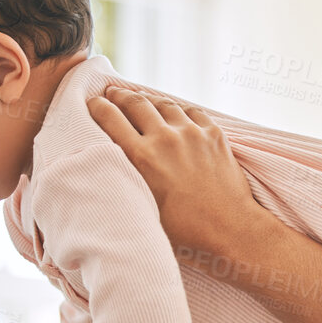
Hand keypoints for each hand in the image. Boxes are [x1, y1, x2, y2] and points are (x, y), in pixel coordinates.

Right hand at [86, 86, 266, 259]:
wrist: (229, 227)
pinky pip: (190, 111)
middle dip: (119, 95)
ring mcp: (192, 133)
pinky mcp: (213, 133)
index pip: (110, 117)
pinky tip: (172, 113)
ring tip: (140, 100)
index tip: (92, 103)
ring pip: (163, 104)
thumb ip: (128, 178)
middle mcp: (165, 139)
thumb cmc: (184, 228)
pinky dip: (178, 110)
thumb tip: (113, 163)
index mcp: (142, 158)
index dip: (96, 106)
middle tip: (112, 93)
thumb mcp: (143, 204)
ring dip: (148, 100)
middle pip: (135, 102)